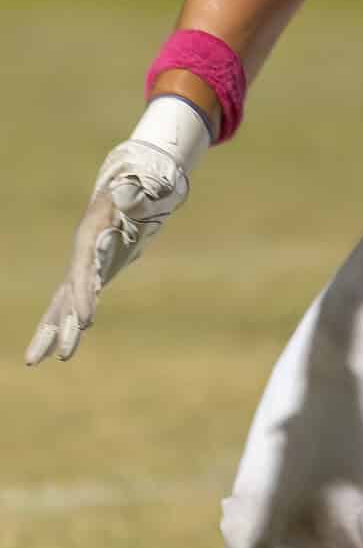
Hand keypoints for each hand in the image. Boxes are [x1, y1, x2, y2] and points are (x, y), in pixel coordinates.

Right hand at [26, 99, 209, 364]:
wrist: (131, 188)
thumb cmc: (140, 187)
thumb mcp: (141, 187)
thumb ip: (136, 193)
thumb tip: (130, 193)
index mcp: (91, 236)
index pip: (85, 272)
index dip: (84, 296)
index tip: (87, 322)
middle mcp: (81, 255)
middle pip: (65, 295)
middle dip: (59, 325)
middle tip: (52, 357)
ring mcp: (83, 267)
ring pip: (63, 304)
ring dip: (54, 332)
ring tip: (37, 361)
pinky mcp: (90, 275)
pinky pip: (74, 303)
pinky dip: (66, 324)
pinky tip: (58, 348)